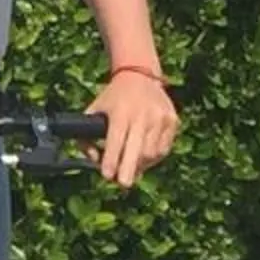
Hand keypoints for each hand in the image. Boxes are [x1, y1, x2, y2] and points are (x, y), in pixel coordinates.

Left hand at [87, 70, 179, 188]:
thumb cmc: (113, 98)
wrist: (139, 75)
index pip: (116, 140)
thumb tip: (94, 160)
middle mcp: (142, 114)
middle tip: (124, 184)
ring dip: (140, 165)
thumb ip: (86, 137)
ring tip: (131, 168)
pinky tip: (144, 158)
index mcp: (121, 111)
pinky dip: (153, 158)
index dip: (112, 160)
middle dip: (129, 169)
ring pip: (151, 152)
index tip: (107, 175)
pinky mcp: (172, 121)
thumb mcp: (94, 110)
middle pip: (137, 149)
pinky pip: (163, 148)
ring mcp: (160, 118)